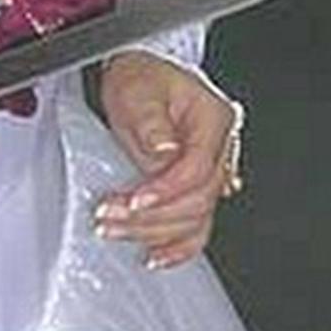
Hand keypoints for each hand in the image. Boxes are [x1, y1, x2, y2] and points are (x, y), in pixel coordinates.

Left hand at [92, 50, 240, 268]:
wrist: (139, 76)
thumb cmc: (141, 77)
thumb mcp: (139, 88)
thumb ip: (151, 122)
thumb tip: (165, 151)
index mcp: (214, 120)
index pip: (198, 169)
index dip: (166, 190)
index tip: (134, 201)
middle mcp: (220, 149)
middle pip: (198, 200)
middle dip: (151, 215)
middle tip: (110, 216)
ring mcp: (210, 172)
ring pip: (196, 218)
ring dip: (154, 233)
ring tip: (115, 230)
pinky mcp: (194, 188)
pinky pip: (197, 226)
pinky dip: (178, 246)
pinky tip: (156, 255)